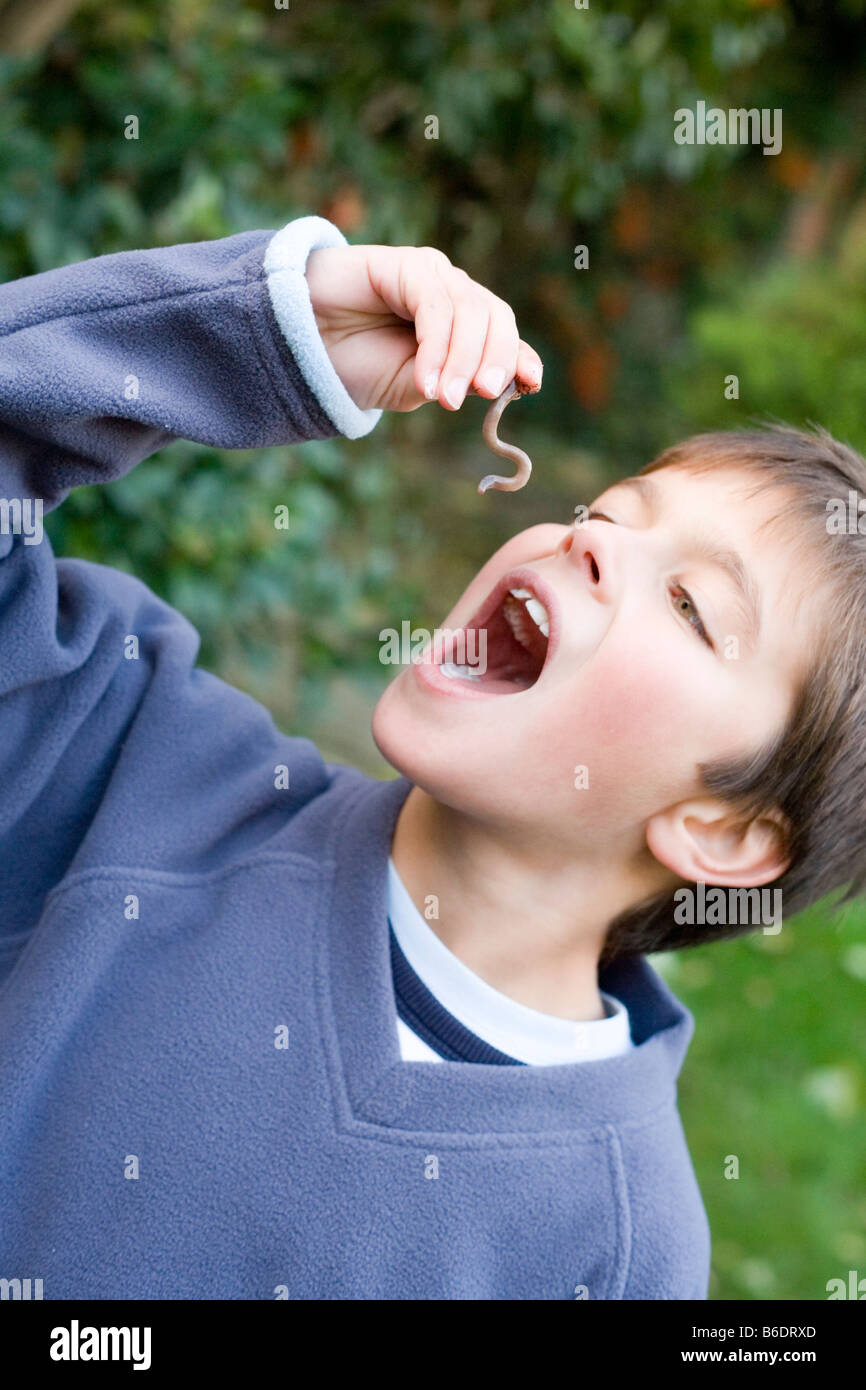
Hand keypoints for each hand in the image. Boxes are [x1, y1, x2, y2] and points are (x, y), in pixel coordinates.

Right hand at [304, 244, 542, 412]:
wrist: (300, 347)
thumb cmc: (355, 367)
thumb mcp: (412, 388)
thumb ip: (452, 382)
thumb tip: (496, 384)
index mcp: (462, 328)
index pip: (504, 337)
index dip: (520, 356)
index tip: (530, 383)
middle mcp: (453, 297)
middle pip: (496, 320)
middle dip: (495, 359)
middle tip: (483, 395)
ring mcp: (433, 277)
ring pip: (470, 312)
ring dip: (461, 359)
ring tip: (443, 398)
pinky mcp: (407, 264)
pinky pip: (435, 303)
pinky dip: (436, 344)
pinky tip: (425, 380)